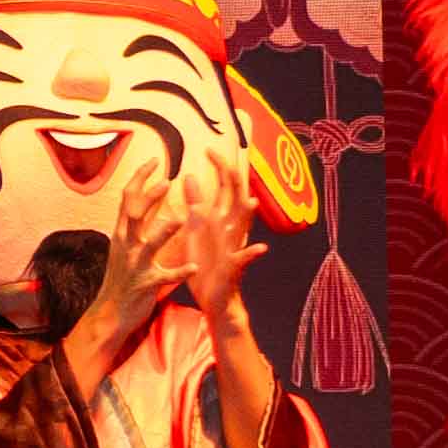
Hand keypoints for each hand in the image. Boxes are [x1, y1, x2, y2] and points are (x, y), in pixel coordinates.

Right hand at [75, 155, 254, 383]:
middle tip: (167, 182)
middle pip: (134, 214)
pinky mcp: (145, 284)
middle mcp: (126, 245)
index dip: (140, 177)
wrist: (110, 313)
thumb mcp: (125, 245)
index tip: (155, 160)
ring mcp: (134, 265)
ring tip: (180, 220)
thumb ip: (137, 223)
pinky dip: (179, 271)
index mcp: (122, 232)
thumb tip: (147, 196)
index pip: (128, 198)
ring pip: (149, 244)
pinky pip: (164, 277)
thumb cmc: (123, 275)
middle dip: (150, 198)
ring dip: (164, 231)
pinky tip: (194, 266)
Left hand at [154, 151, 261, 325]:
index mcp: (219, 220)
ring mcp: (233, 247)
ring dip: (247, 215)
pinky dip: (252, 253)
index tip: (209, 148)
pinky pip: (244, 259)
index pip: (223, 187)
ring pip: (243, 227)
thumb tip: (187, 176)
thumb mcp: (195, 231)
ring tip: (251, 201)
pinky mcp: (233, 268)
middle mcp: (230, 229)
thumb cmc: (205, 264)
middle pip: (236, 197)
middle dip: (230, 178)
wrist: (214, 299)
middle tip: (221, 157)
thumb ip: (194, 204)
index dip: (219, 167)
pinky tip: (260, 248)